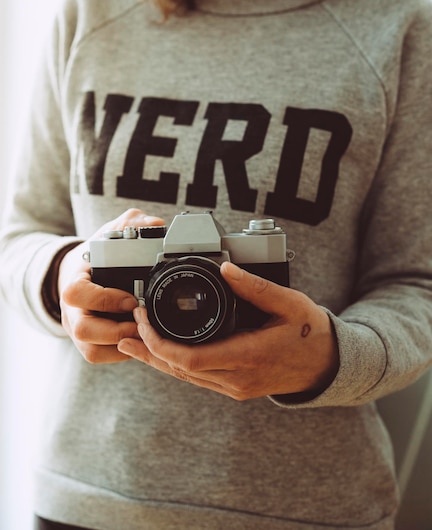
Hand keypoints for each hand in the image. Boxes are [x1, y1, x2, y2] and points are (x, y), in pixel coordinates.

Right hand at [59, 208, 164, 363]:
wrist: (84, 275)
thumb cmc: (98, 256)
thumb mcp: (111, 234)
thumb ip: (131, 224)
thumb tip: (154, 225)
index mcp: (74, 282)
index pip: (75, 294)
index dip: (104, 299)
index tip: (132, 299)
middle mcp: (72, 310)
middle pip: (82, 330)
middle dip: (117, 329)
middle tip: (143, 321)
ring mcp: (79, 330)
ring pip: (92, 350)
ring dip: (124, 345)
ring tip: (147, 333)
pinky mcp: (90, 344)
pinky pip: (102, 357)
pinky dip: (124, 354)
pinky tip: (142, 341)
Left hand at [118, 261, 338, 399]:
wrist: (327, 364)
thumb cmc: (311, 332)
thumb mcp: (289, 303)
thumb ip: (256, 286)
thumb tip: (227, 269)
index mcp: (248, 357)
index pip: (191, 359)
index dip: (159, 343)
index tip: (144, 319)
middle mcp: (237, 378)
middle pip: (180, 371)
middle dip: (149, 351)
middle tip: (126, 330)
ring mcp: (235, 386)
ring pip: (186, 378)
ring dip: (157, 361)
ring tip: (131, 343)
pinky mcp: (235, 387)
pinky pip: (197, 378)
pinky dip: (175, 365)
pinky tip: (161, 354)